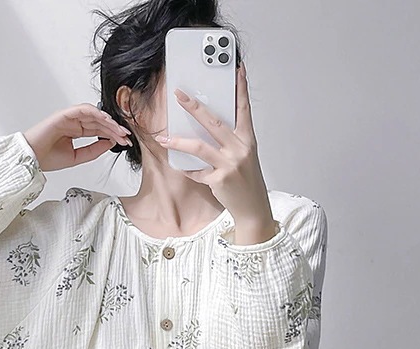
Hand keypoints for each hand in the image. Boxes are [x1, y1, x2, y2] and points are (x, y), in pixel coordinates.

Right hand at [23, 104, 132, 171]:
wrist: (31, 158)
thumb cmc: (47, 158)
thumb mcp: (77, 157)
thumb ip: (93, 150)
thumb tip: (109, 144)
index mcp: (76, 131)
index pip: (99, 130)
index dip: (113, 135)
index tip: (125, 142)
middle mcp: (74, 122)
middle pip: (99, 122)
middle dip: (114, 129)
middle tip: (126, 137)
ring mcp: (69, 117)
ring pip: (94, 115)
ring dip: (108, 122)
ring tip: (119, 131)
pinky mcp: (64, 114)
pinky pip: (84, 110)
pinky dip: (96, 114)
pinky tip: (107, 122)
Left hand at [153, 61, 274, 235]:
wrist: (253, 209)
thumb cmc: (247, 181)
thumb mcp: (245, 157)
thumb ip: (230, 141)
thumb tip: (208, 127)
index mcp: (247, 140)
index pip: (244, 108)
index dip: (240, 88)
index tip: (236, 69)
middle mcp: (240, 149)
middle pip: (214, 122)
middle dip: (195, 107)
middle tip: (180, 95)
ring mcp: (230, 164)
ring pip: (200, 147)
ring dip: (179, 142)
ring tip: (165, 138)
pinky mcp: (220, 180)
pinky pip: (197, 172)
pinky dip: (188, 170)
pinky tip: (180, 167)